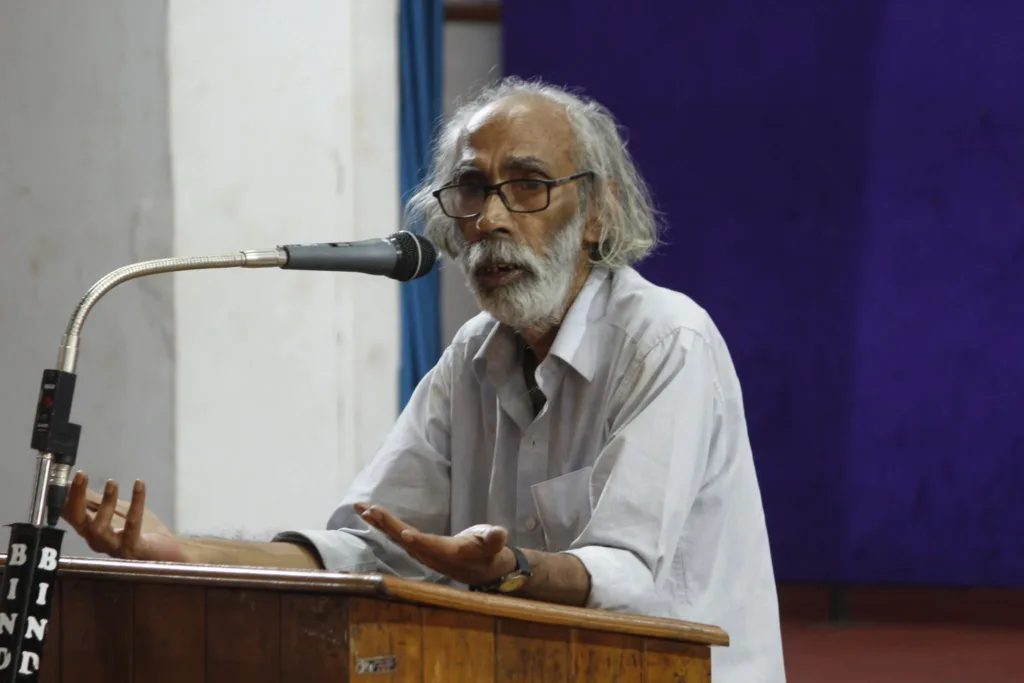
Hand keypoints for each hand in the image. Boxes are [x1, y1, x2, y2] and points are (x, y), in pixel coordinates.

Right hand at [61, 471, 188, 562]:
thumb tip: (74, 483)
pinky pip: (133, 525)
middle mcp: (98, 541)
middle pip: (79, 521)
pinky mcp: (134, 548)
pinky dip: (136, 502)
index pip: (71, 514)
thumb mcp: (116, 510)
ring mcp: (114, 547)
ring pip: (100, 528)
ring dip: (105, 503)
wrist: (169, 552)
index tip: (66, 474)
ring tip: (112, 482)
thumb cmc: (142, 531)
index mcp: (91, 531)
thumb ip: (96, 501)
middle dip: (76, 498)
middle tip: (81, 476)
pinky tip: (139, 484)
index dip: (65, 495)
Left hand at [355, 503, 515, 586]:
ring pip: (398, 538)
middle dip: (389, 526)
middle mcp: (433, 556)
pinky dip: (384, 525)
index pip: (433, 547)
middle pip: (407, 541)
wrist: (484, 569)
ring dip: (380, 524)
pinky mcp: (419, 548)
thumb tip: (499, 533)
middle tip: (371, 510)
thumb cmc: (491, 552)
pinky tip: (371, 516)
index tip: (404, 533)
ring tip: (362, 509)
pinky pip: (398, 536)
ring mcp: (424, 553)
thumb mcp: (496, 544)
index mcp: (452, 553)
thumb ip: (494, 540)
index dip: (420, 541)